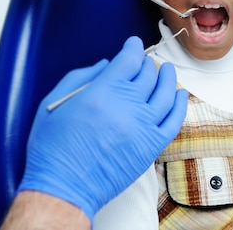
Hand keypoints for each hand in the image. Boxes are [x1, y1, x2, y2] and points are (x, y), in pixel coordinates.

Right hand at [18, 36, 187, 220]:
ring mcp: (142, 127)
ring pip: (166, 93)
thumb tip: (106, 64)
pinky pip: (174, 121)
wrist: (64, 188)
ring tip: (167, 70)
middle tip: (143, 62)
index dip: (133, 47)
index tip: (133, 44)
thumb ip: (81, 76)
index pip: (129, 59)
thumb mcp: (54, 102)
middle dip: (146, 63)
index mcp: (102, 92)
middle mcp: (126, 106)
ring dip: (168, 77)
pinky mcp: (151, 146)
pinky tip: (179, 95)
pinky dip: (180, 105)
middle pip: (148, 74)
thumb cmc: (52, 147)